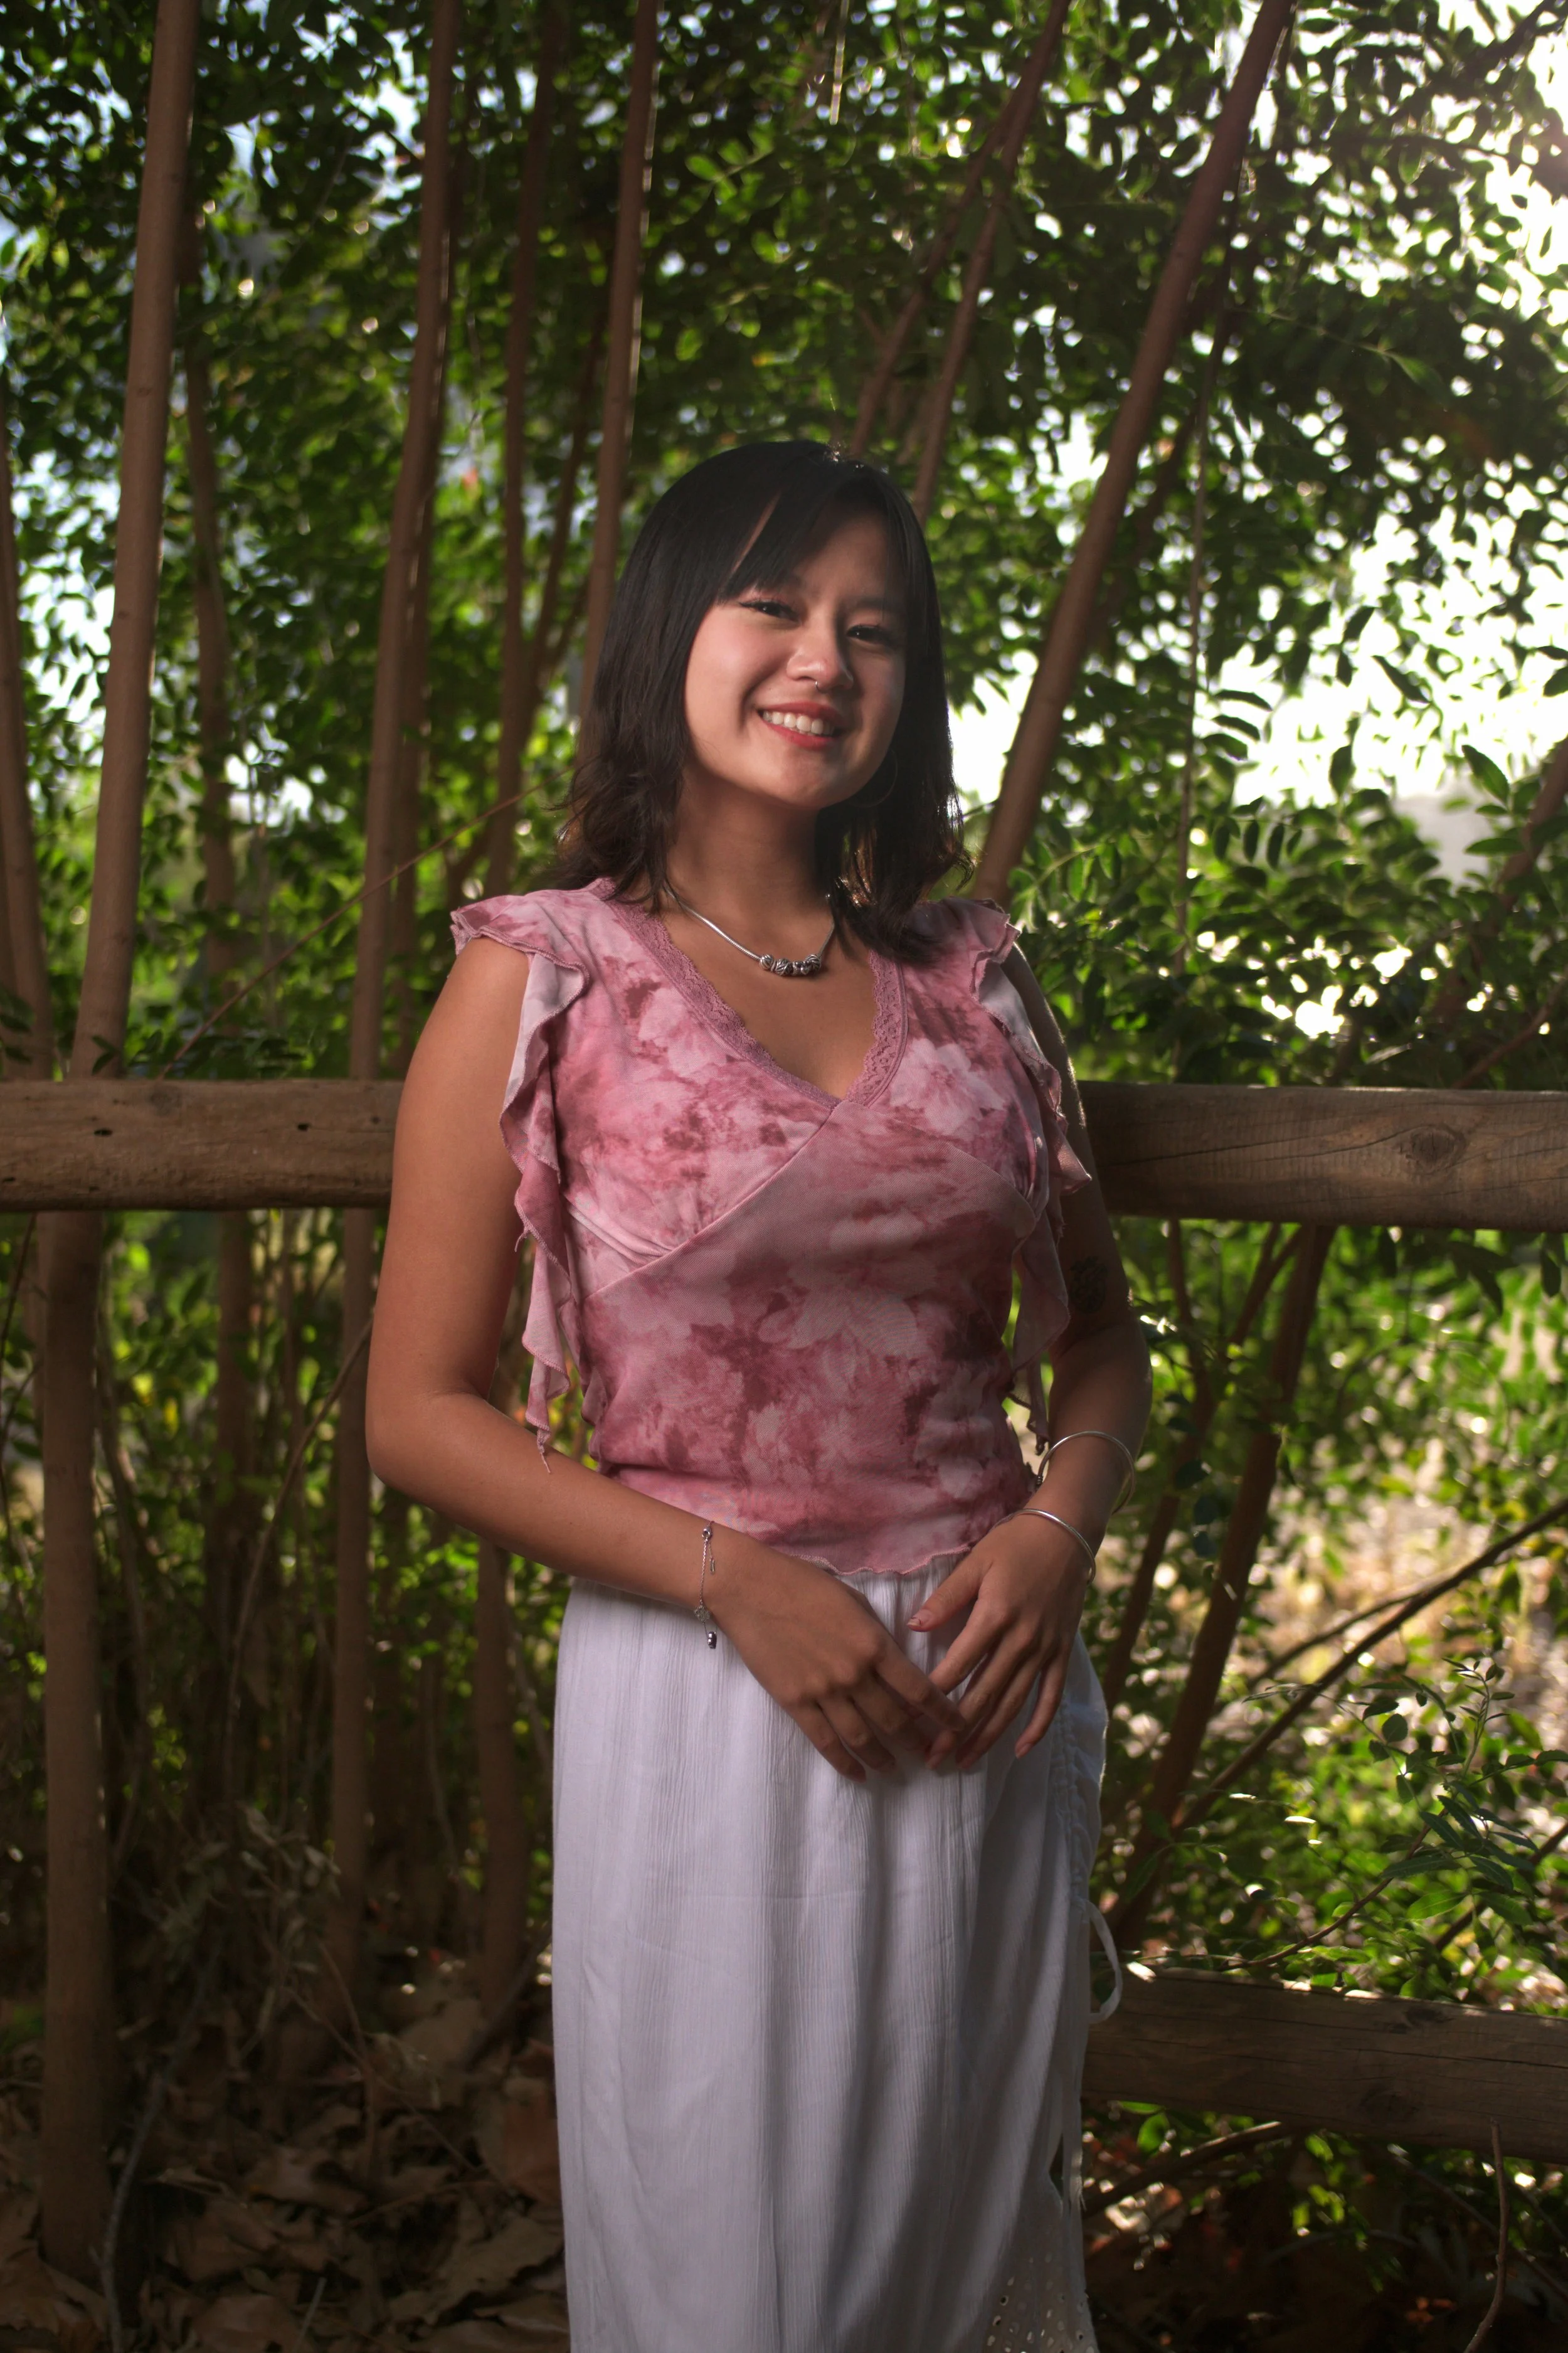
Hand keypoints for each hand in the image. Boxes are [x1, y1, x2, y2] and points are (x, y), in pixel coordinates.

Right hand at [709, 1544, 967, 1781]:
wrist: (750, 1588)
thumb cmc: (804, 1584)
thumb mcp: (853, 1600)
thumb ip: (875, 1634)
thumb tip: (893, 1659)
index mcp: (874, 1644)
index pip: (918, 1689)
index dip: (942, 1713)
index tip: (957, 1725)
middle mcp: (854, 1673)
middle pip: (895, 1719)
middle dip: (917, 1740)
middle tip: (929, 1753)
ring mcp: (823, 1691)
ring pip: (862, 1737)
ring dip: (883, 1758)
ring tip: (894, 1768)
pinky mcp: (795, 1702)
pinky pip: (825, 1741)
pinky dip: (844, 1762)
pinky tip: (858, 1774)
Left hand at [910, 1513, 1091, 1768]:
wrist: (1067, 1533)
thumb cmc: (1015, 1543)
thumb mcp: (975, 1562)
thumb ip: (946, 1597)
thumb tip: (915, 1627)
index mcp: (995, 1616)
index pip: (958, 1666)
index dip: (932, 1696)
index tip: (910, 1719)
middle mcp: (1021, 1640)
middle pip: (984, 1695)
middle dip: (955, 1731)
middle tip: (932, 1758)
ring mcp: (1045, 1650)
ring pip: (1014, 1704)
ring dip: (988, 1736)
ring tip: (964, 1761)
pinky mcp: (1062, 1653)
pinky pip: (1051, 1697)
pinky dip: (1038, 1727)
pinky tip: (1019, 1750)